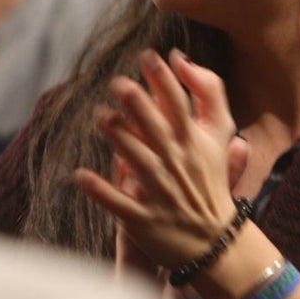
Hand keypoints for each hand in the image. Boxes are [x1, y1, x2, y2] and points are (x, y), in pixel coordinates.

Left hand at [75, 49, 242, 269]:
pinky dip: (100, 190)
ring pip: (137, 161)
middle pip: (156, 130)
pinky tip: (79, 175)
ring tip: (100, 116)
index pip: (179, 105)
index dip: (164, 78)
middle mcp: (177, 164)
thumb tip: (181, 58)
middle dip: (138, 105)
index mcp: (195, 142)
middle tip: (118, 83)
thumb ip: (209, 93)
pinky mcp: (143, 218)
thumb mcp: (220, 135)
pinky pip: (118, 203)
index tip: (147, 56)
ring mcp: (160, 192)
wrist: (215, 241)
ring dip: (118, 138)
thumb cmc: (211, 178)